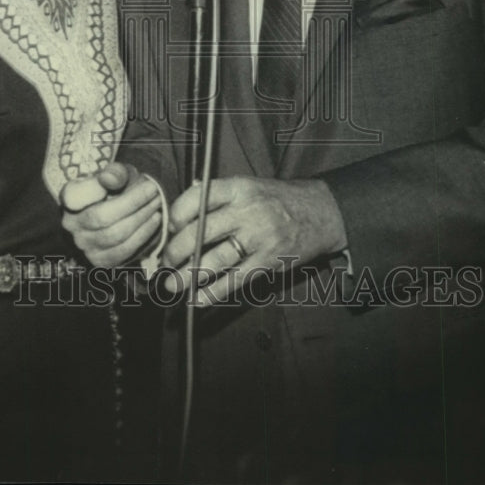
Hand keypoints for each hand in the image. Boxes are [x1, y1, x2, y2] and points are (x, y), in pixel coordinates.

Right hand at [60, 163, 162, 266]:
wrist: (116, 209)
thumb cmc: (116, 188)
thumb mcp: (117, 173)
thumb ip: (114, 173)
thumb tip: (109, 179)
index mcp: (70, 197)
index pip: (77, 195)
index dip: (96, 188)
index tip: (141, 183)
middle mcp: (70, 224)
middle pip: (102, 217)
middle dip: (134, 203)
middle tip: (155, 191)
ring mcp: (83, 245)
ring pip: (115, 235)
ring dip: (142, 219)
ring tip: (157, 204)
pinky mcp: (99, 260)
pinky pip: (124, 251)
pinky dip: (143, 235)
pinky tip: (154, 221)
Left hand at [162, 177, 345, 304]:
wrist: (321, 212)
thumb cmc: (277, 198)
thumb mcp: (248, 184)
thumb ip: (217, 194)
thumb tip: (183, 203)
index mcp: (238, 188)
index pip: (196, 198)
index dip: (176, 216)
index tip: (168, 229)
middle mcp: (246, 211)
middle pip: (200, 232)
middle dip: (175, 252)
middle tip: (164, 264)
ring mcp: (258, 237)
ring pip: (214, 260)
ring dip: (188, 276)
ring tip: (171, 286)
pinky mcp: (269, 261)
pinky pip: (235, 280)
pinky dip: (213, 292)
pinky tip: (197, 299)